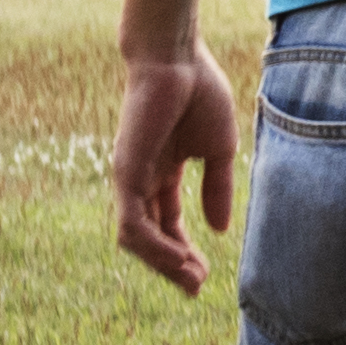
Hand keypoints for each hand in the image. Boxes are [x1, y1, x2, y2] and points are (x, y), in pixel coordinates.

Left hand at [112, 44, 244, 294]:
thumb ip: (218, 189)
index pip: (168, 223)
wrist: (178, 58)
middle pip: (151, 237)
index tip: (204, 275)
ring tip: (191, 279)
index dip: (184, 251)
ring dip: (163, 264)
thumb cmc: (198, 91)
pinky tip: (181, 257)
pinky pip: (134, 225)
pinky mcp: (125, 174)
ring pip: (137, 240)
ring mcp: (130, 179)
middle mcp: (141, 180)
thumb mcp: (219, 150)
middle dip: (173, 266)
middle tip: (197, 286)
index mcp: (163, 172)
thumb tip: (220, 229)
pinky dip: (156, 247)